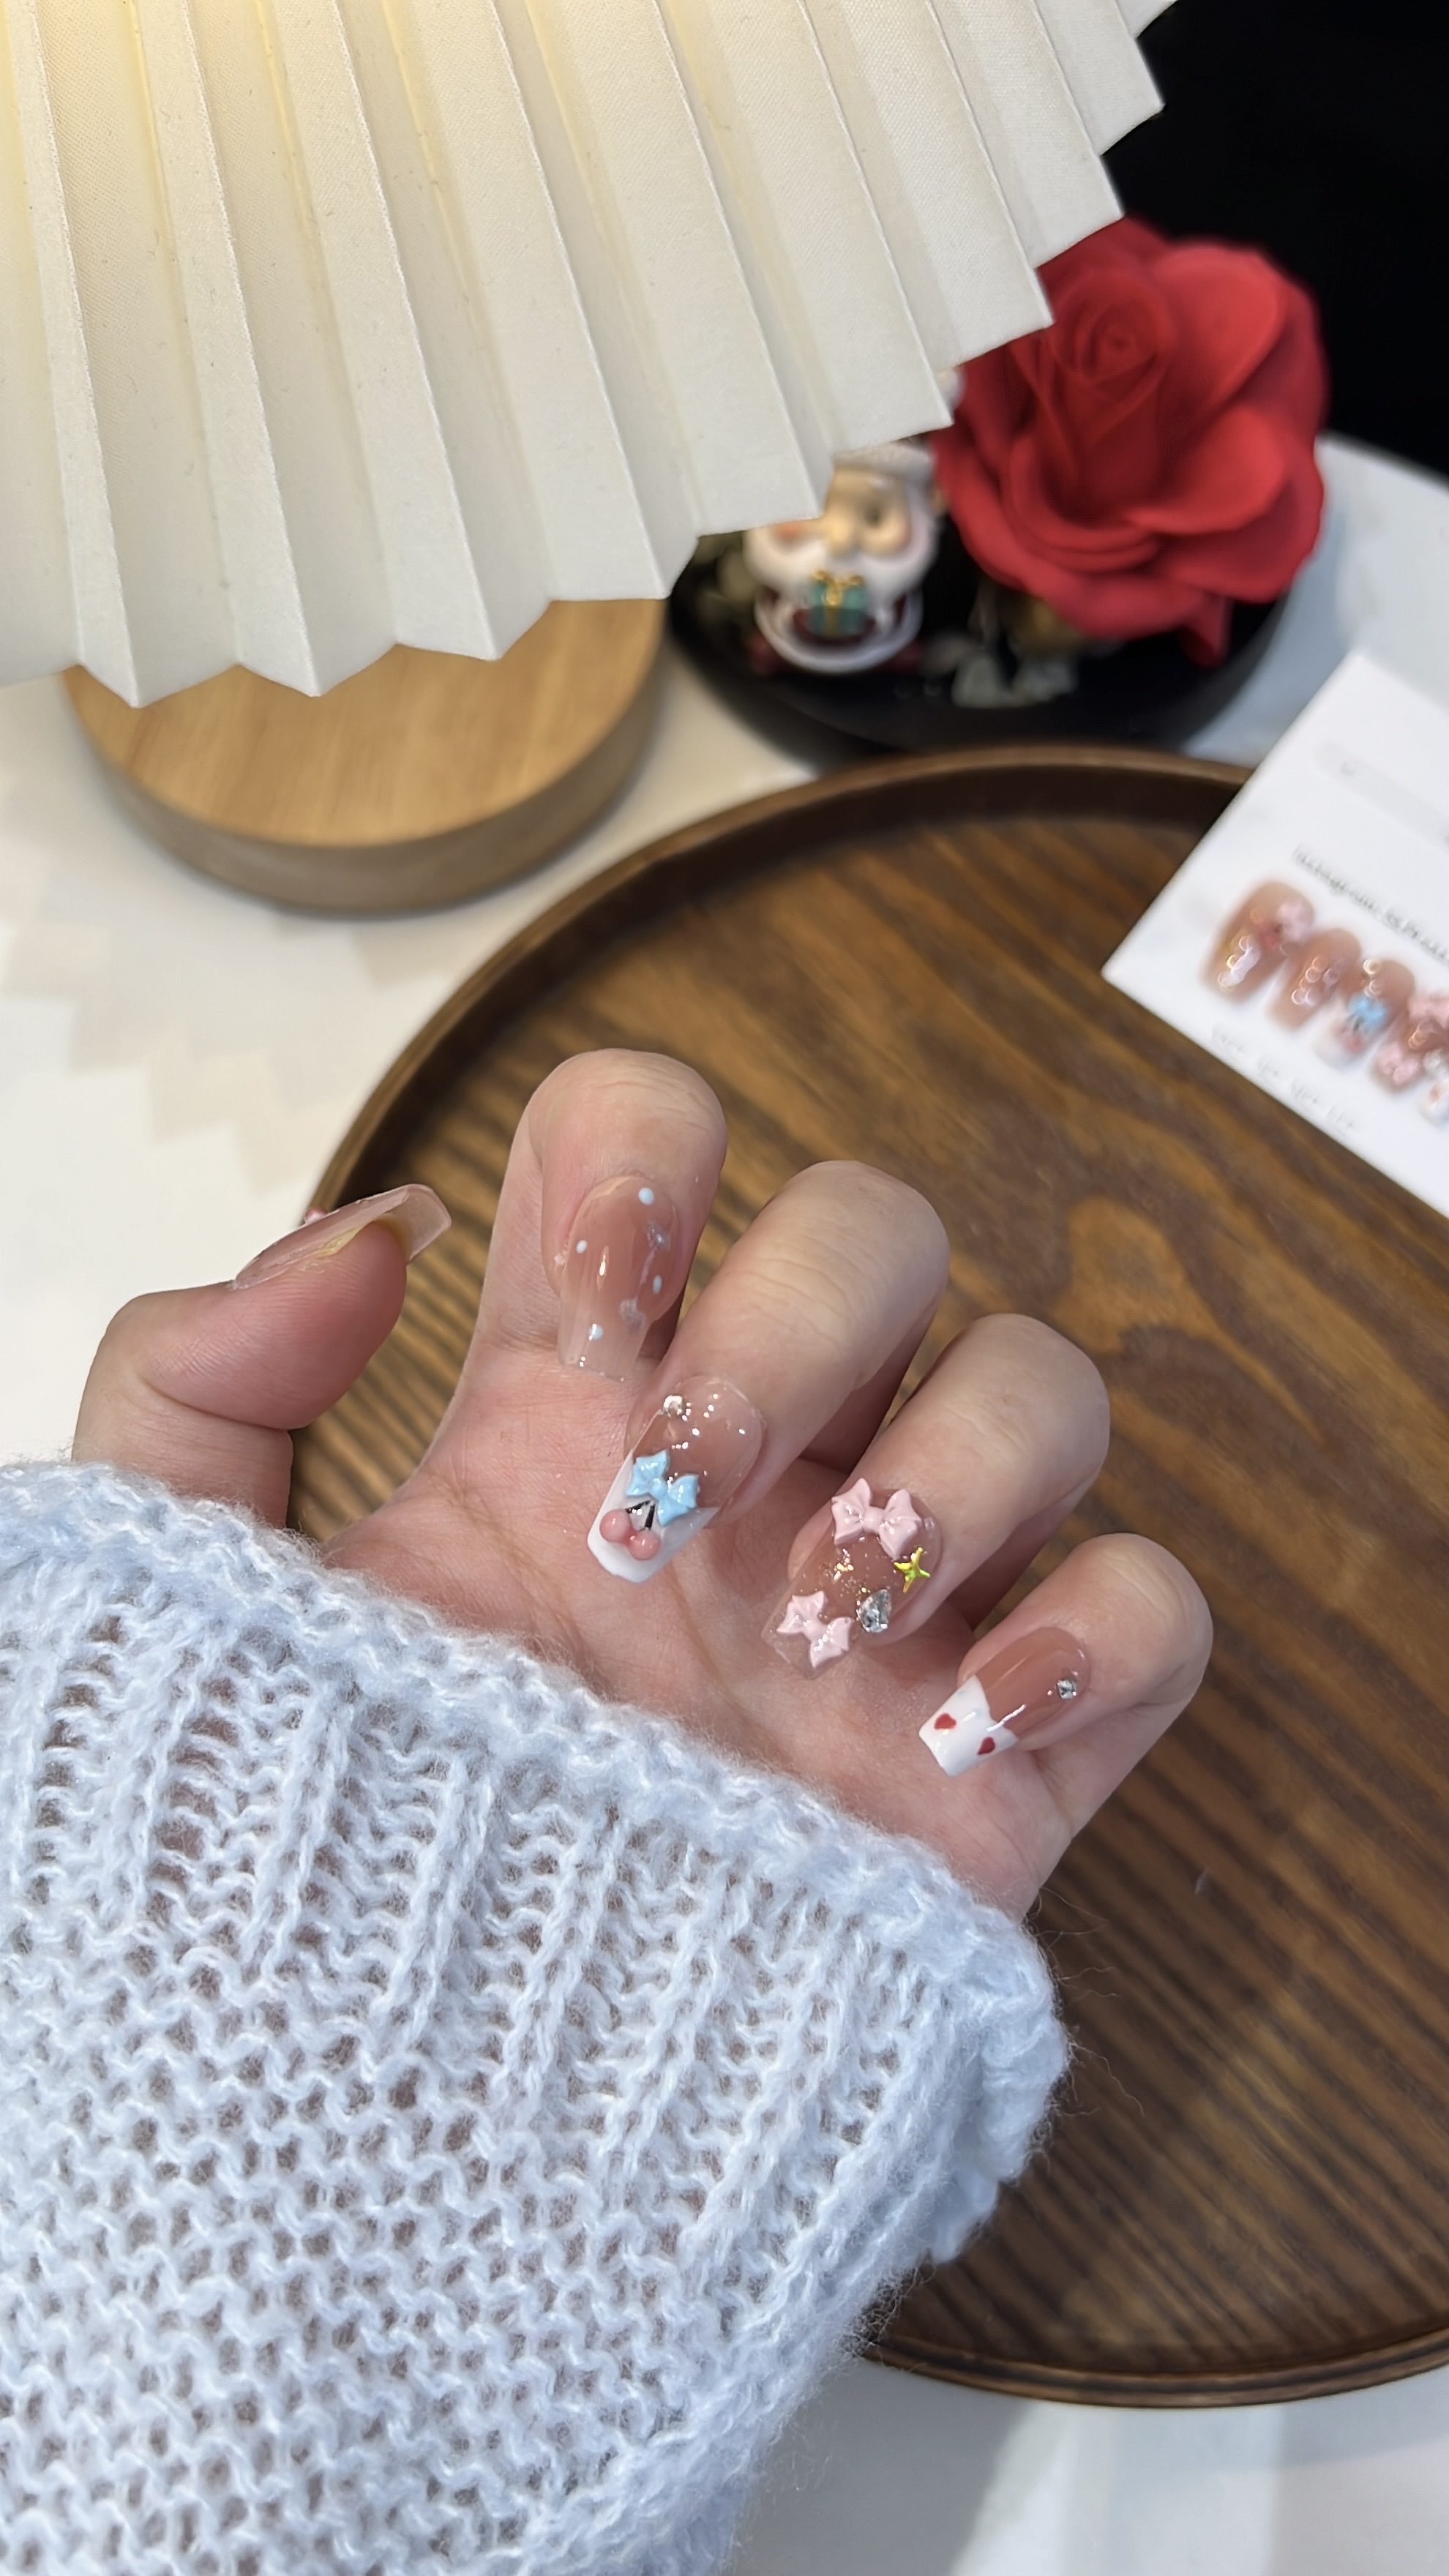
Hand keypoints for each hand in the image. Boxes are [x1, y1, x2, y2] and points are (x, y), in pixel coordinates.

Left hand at [74, 1051, 1209, 1914]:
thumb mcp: (183, 1615)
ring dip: (955, 1464)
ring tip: (811, 1631)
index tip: (592, 1312)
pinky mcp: (1000, 1759)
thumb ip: (199, 1388)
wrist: (418, 2138)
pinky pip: (1153, 1611)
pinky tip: (963, 1728)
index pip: (651, 1140)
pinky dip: (1095, 1633)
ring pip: (1042, 1385)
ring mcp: (889, 1604)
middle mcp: (751, 1470)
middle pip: (881, 1227)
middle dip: (802, 1320)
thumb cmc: (296, 1868)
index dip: (648, 1162)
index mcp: (568, 1399)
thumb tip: (384, 1222)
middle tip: (671, 1512)